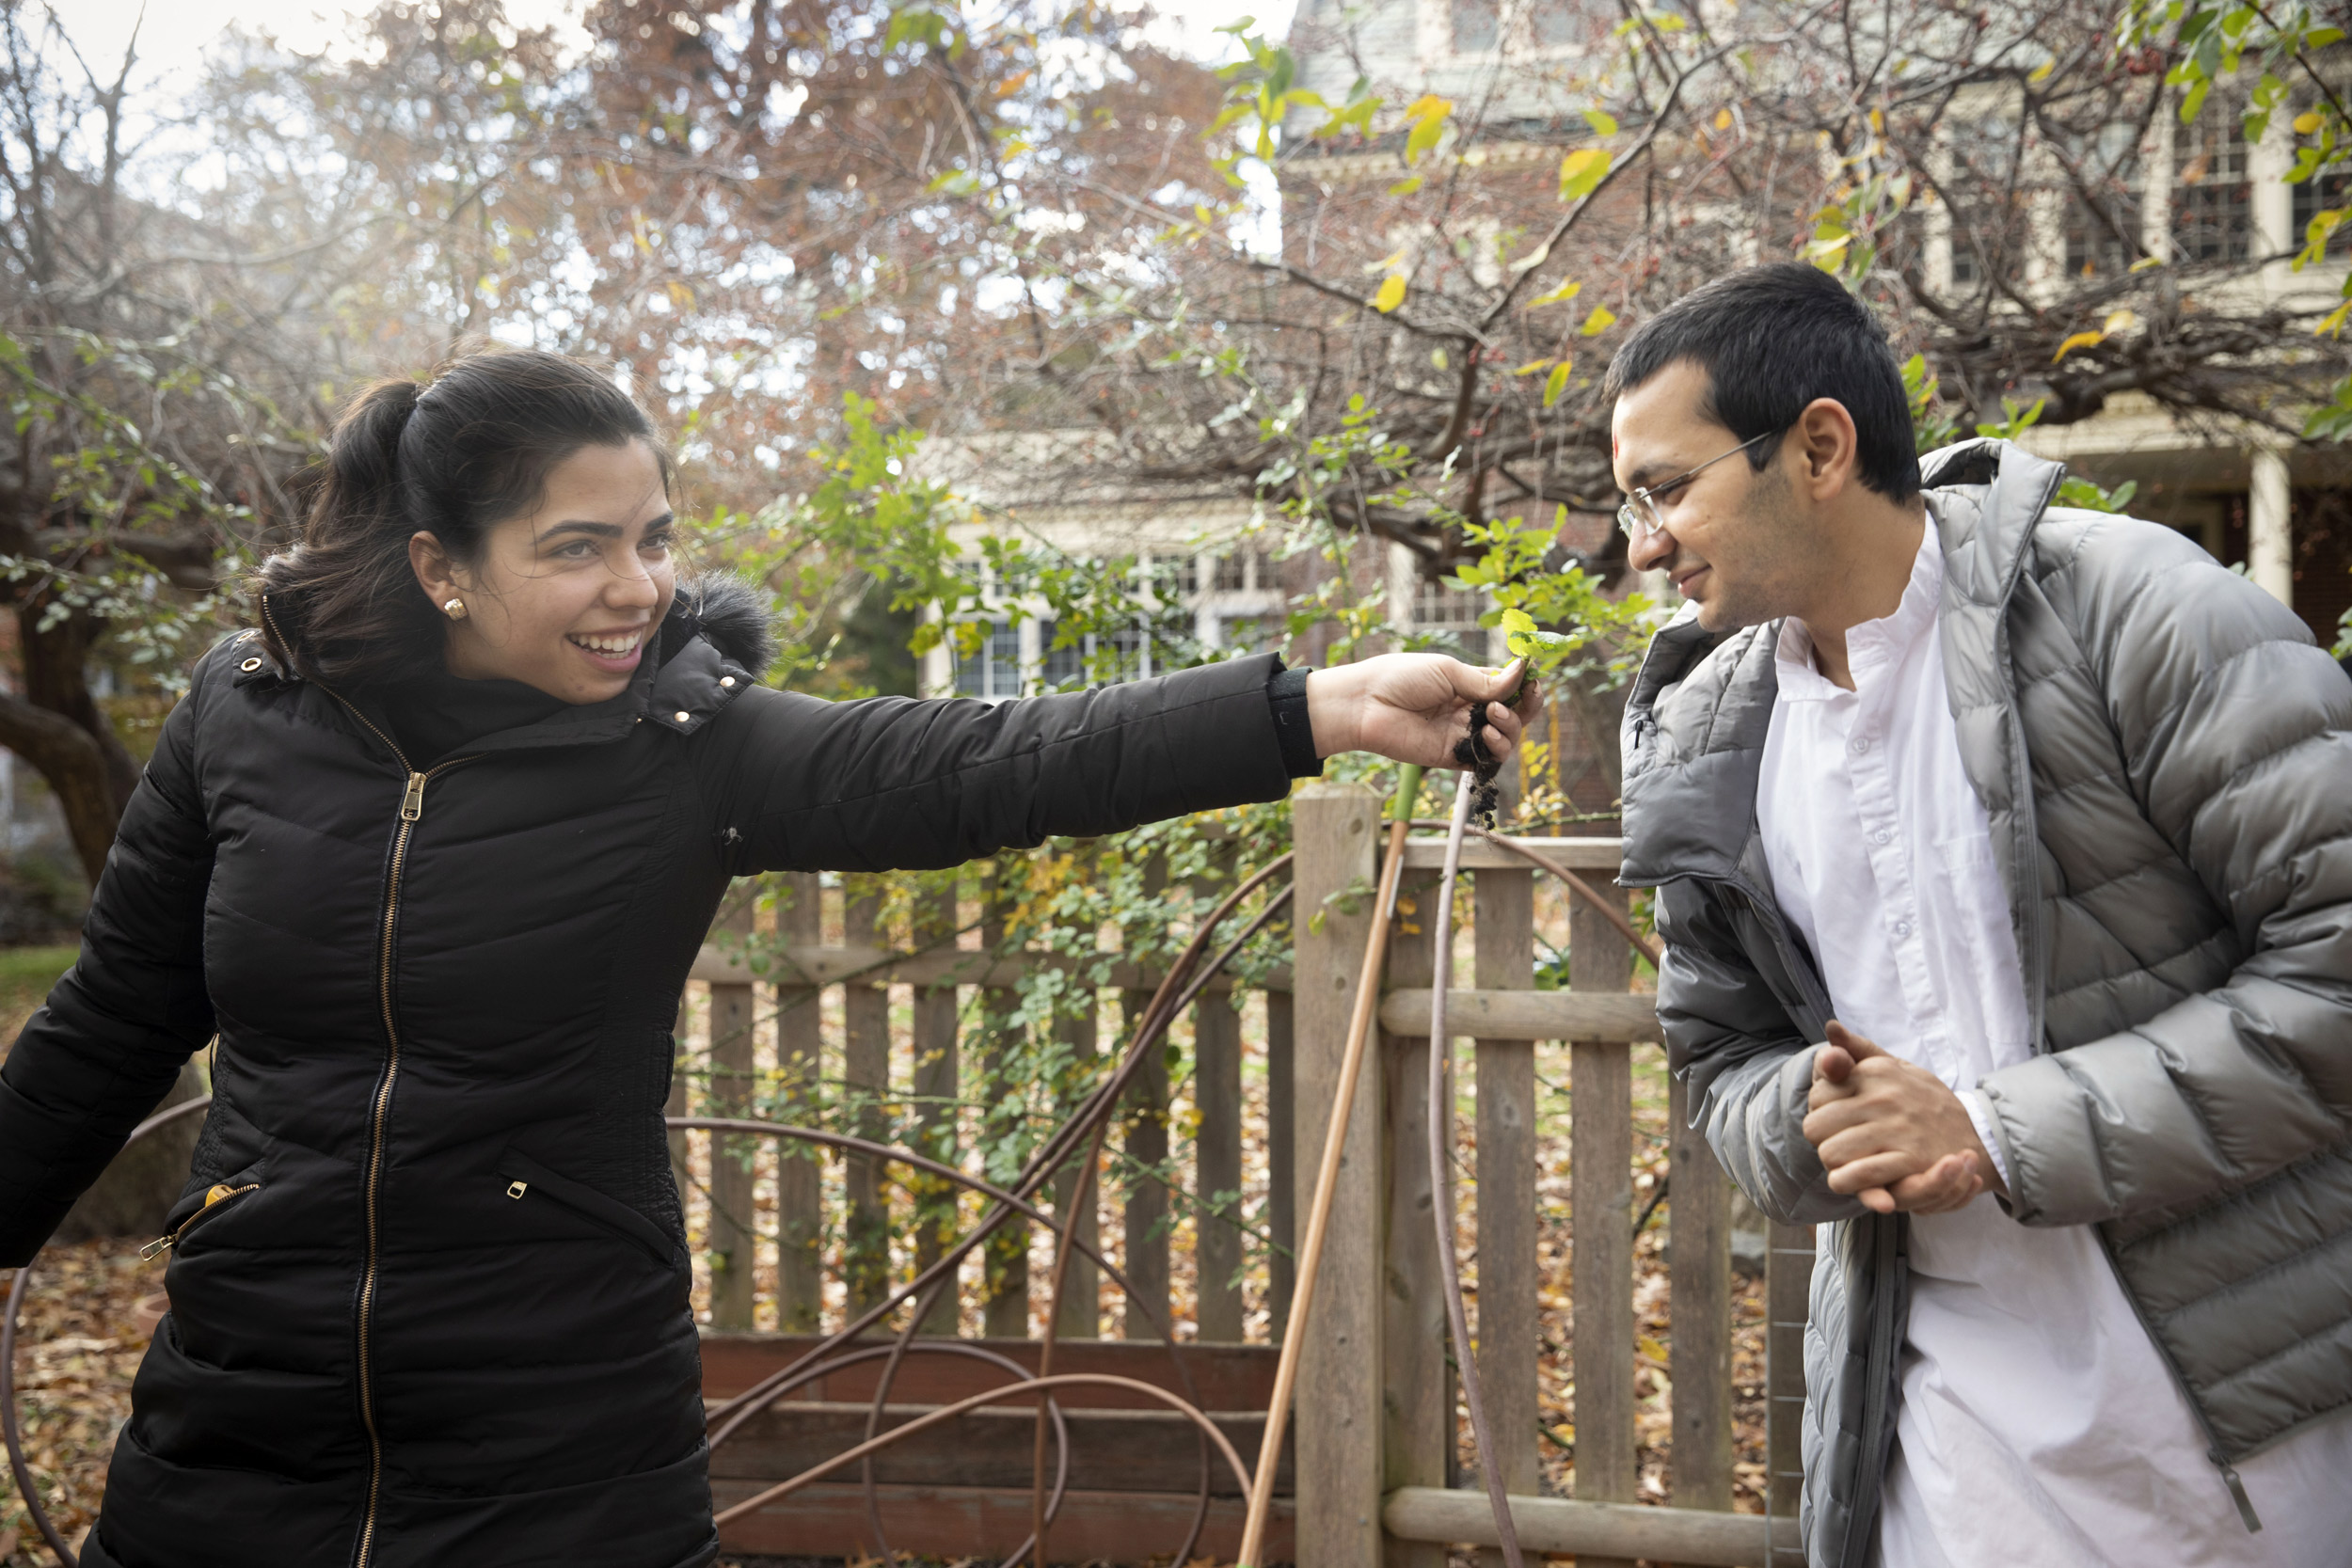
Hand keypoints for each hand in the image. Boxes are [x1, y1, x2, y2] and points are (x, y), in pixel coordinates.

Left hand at [1305, 654, 1534, 766]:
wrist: (1366, 705)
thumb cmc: (1400, 678)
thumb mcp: (1448, 671)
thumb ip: (1485, 681)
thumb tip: (1522, 672)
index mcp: (1468, 684)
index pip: (1509, 688)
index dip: (1525, 686)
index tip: (1534, 680)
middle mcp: (1469, 710)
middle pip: (1513, 714)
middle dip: (1526, 707)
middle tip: (1523, 699)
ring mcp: (1462, 734)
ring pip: (1506, 738)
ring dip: (1512, 727)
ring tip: (1495, 715)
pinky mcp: (1453, 757)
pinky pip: (1487, 759)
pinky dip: (1498, 749)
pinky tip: (1489, 735)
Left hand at [1803, 1020, 2001, 1214]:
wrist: (1974, 1132)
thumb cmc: (1923, 1100)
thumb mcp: (1895, 1066)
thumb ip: (1858, 1049)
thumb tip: (1831, 1027)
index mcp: (1876, 1072)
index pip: (1817, 1095)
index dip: (1820, 1110)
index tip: (1836, 1116)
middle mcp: (1883, 1098)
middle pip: (1815, 1126)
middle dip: (1821, 1138)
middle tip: (1839, 1142)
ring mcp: (1896, 1129)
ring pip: (1830, 1153)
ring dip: (1833, 1163)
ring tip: (1846, 1161)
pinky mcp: (1909, 1161)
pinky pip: (1859, 1175)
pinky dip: (1846, 1181)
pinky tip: (1847, 1179)